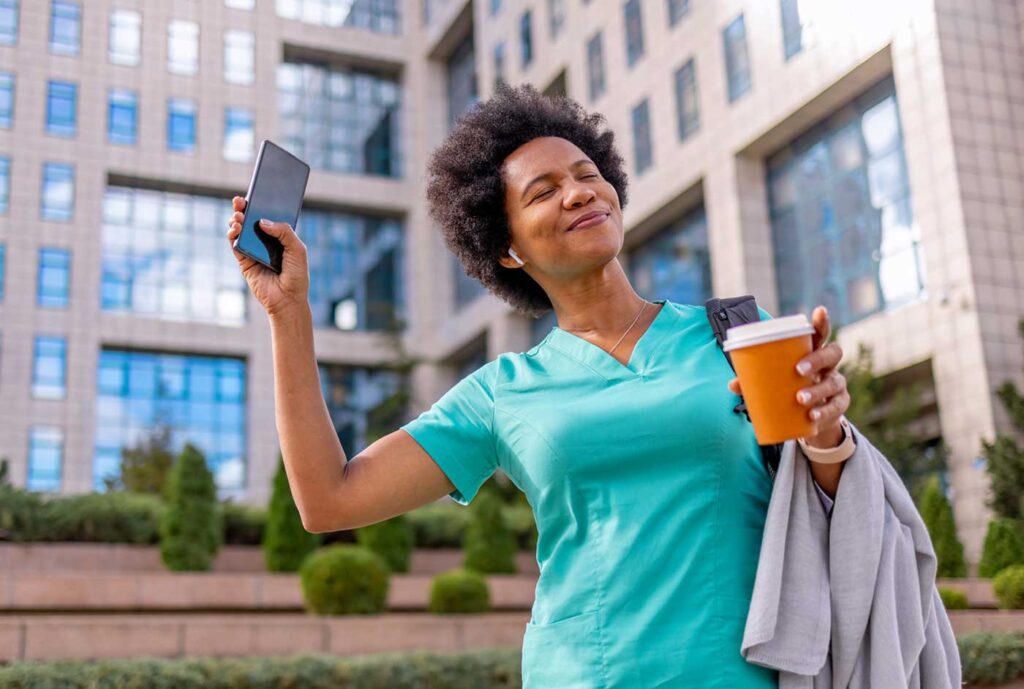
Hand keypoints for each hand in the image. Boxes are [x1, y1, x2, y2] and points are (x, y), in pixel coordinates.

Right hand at [226, 196, 309, 319]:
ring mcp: (253, 250)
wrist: (288, 299)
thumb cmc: (297, 275)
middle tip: (241, 200)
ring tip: (238, 216)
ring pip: (241, 230)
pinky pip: (235, 245)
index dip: (261, 204)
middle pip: (252, 220)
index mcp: (280, 236)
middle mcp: (265, 241)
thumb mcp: (297, 249)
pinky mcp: (244, 261)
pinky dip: (232, 235)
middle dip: (245, 208)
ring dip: (236, 220)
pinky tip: (234, 229)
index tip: (257, 192)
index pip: (268, 216)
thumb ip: (284, 232)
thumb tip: (262, 221)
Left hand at [727, 305, 849, 447]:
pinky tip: (813, 416)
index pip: (820, 334)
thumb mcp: (773, 383)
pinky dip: (825, 411)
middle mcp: (828, 366)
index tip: (820, 310)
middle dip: (817, 359)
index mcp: (811, 353)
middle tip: (799, 370)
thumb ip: (754, 382)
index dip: (822, 322)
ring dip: (817, 390)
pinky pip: (837, 406)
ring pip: (834, 382)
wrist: (808, 418)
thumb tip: (732, 385)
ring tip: (800, 399)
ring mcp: (836, 384)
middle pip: (832, 354)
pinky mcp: (839, 404)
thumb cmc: (788, 390)